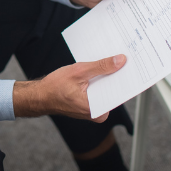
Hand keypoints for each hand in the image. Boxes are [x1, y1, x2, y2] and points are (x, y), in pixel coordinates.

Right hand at [12, 55, 126, 120]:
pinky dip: (99, 80)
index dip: (123, 75)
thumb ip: (101, 67)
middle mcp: (98, 113)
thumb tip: (120, 61)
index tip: (129, 63)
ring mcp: (95, 110)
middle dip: (115, 74)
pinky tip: (98, 71)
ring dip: (106, 76)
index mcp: (98, 110)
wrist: (40, 96)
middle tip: (120, 58)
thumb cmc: (55, 88)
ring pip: (107, 89)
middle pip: (113, 89)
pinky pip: (100, 91)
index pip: (118, 91)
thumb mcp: (79, 72)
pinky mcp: (91, 105)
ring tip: (108, 63)